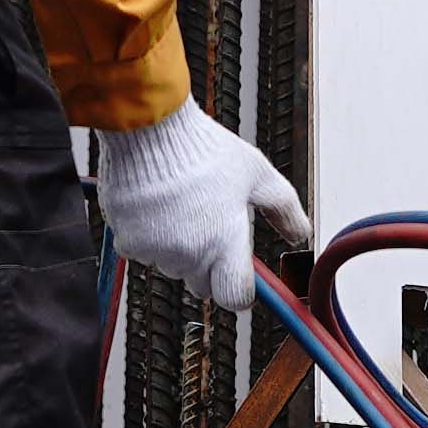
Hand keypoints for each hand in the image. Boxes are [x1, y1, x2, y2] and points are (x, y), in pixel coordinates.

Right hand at [86, 102, 308, 308]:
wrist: (150, 130)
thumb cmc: (204, 149)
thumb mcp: (257, 173)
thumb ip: (284, 208)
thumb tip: (300, 234)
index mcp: (224, 243)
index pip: (235, 297)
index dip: (239, 288)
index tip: (238, 271)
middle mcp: (189, 254)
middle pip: (202, 283)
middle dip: (208, 263)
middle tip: (207, 223)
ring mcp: (155, 251)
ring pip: (172, 267)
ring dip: (177, 248)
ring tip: (181, 206)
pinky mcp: (127, 242)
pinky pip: (142, 253)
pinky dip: (149, 237)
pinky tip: (156, 206)